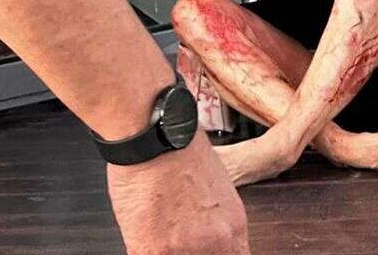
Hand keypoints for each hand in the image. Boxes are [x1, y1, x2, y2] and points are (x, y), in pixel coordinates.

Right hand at [107, 132, 249, 254]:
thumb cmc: (181, 151)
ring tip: (161, 234)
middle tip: (179, 239)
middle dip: (193, 252)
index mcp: (233, 225)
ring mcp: (182, 250)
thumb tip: (206, 234)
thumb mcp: (216, 190)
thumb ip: (214, 221)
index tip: (209, 250)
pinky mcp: (149, 251)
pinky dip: (145, 250)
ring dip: (168, 250)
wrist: (155, 134)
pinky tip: (144, 234)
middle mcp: (214, 241)